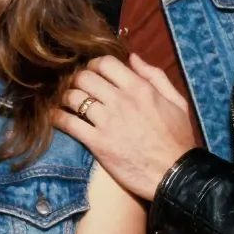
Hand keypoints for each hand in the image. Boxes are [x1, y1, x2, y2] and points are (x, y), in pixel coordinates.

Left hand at [52, 54, 196, 200]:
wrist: (175, 176)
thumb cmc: (178, 139)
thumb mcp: (176, 102)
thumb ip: (155, 76)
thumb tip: (133, 57)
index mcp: (139, 88)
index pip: (105, 63)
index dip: (94, 64)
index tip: (92, 72)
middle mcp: (120, 100)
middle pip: (85, 77)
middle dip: (77, 79)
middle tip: (77, 87)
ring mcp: (107, 121)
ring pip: (73, 97)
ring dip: (66, 97)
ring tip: (66, 102)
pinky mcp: (97, 143)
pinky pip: (68, 123)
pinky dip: (58, 118)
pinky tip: (56, 117)